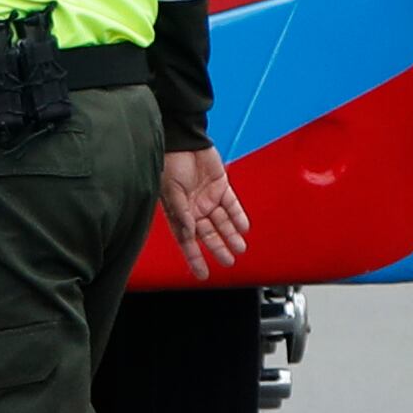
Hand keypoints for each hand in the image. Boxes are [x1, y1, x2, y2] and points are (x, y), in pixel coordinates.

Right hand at [157, 145, 248, 280]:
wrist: (183, 139)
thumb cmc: (169, 162)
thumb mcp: (171, 191)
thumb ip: (181, 213)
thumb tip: (189, 234)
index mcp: (178, 212)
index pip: (187, 240)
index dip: (194, 257)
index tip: (202, 273)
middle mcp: (194, 208)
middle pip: (208, 234)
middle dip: (218, 248)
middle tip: (228, 262)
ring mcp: (208, 198)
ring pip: (222, 222)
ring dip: (231, 235)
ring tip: (240, 248)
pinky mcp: (220, 186)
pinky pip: (232, 205)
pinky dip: (238, 216)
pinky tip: (244, 228)